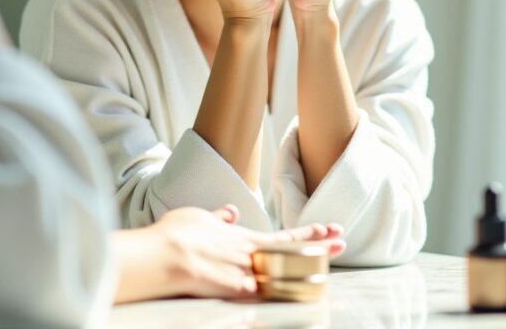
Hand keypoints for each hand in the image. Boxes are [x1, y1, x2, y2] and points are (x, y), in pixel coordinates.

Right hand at [113, 205, 344, 302]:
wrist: (164, 255)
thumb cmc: (176, 234)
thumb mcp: (198, 217)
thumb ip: (218, 218)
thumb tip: (230, 211)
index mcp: (242, 236)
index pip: (283, 234)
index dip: (307, 231)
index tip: (328, 228)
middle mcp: (248, 254)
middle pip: (290, 252)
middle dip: (319, 247)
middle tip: (342, 244)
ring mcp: (243, 273)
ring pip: (282, 274)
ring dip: (305, 271)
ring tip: (328, 266)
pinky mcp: (233, 290)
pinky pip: (262, 294)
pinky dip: (279, 293)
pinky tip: (299, 294)